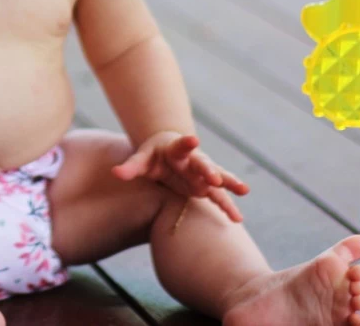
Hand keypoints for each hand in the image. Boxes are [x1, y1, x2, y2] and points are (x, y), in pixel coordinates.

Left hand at [112, 132, 249, 221]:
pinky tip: (237, 219)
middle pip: (202, 163)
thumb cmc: (153, 155)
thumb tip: (115, 172)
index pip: (181, 145)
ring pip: (218, 177)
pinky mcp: (205, 186)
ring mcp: (201, 173)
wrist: (168, 152)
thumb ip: (131, 166)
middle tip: (215, 178)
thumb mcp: (142, 159)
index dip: (187, 143)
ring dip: (229, 184)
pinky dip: (227, 205)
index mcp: (177, 149)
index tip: (194, 140)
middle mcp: (193, 159)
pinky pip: (218, 196)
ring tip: (243, 190)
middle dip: (209, 170)